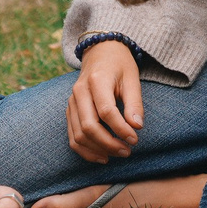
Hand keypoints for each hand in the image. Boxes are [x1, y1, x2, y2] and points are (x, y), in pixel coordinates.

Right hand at [67, 40, 144, 162]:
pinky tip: (102, 156)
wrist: (99, 52)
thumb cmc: (119, 65)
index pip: (106, 111)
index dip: (121, 129)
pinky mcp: (69, 111)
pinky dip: (86, 150)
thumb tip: (137, 127)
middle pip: (89, 126)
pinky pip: (73, 137)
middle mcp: (79, 92)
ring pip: (78, 135)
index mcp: (96, 80)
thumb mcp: (132, 79)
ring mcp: (71, 102)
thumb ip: (134, 103)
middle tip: (127, 151)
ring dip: (98, 150)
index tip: (135, 139)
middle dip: (109, 144)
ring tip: (118, 154)